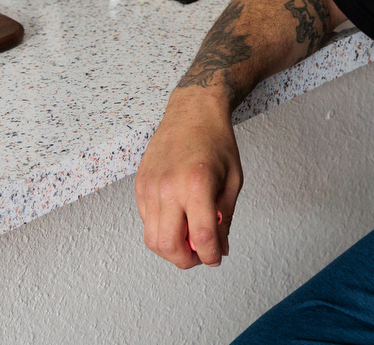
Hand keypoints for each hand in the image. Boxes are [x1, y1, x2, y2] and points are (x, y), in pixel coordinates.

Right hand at [135, 89, 242, 268]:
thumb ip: (224, 216)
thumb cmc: (217, 142)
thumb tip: (219, 248)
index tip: (216, 258)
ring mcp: (150, 188)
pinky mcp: (140, 186)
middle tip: (201, 255)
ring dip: (171, 249)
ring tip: (190, 239)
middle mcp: (169, 188)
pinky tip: (178, 220)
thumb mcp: (234, 179)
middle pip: (169, 246)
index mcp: (197, 185)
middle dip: (186, 260)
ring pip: (152, 239)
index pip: (201, 237)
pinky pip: (146, 222)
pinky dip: (161, 230)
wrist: (192, 112)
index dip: (210, 256)